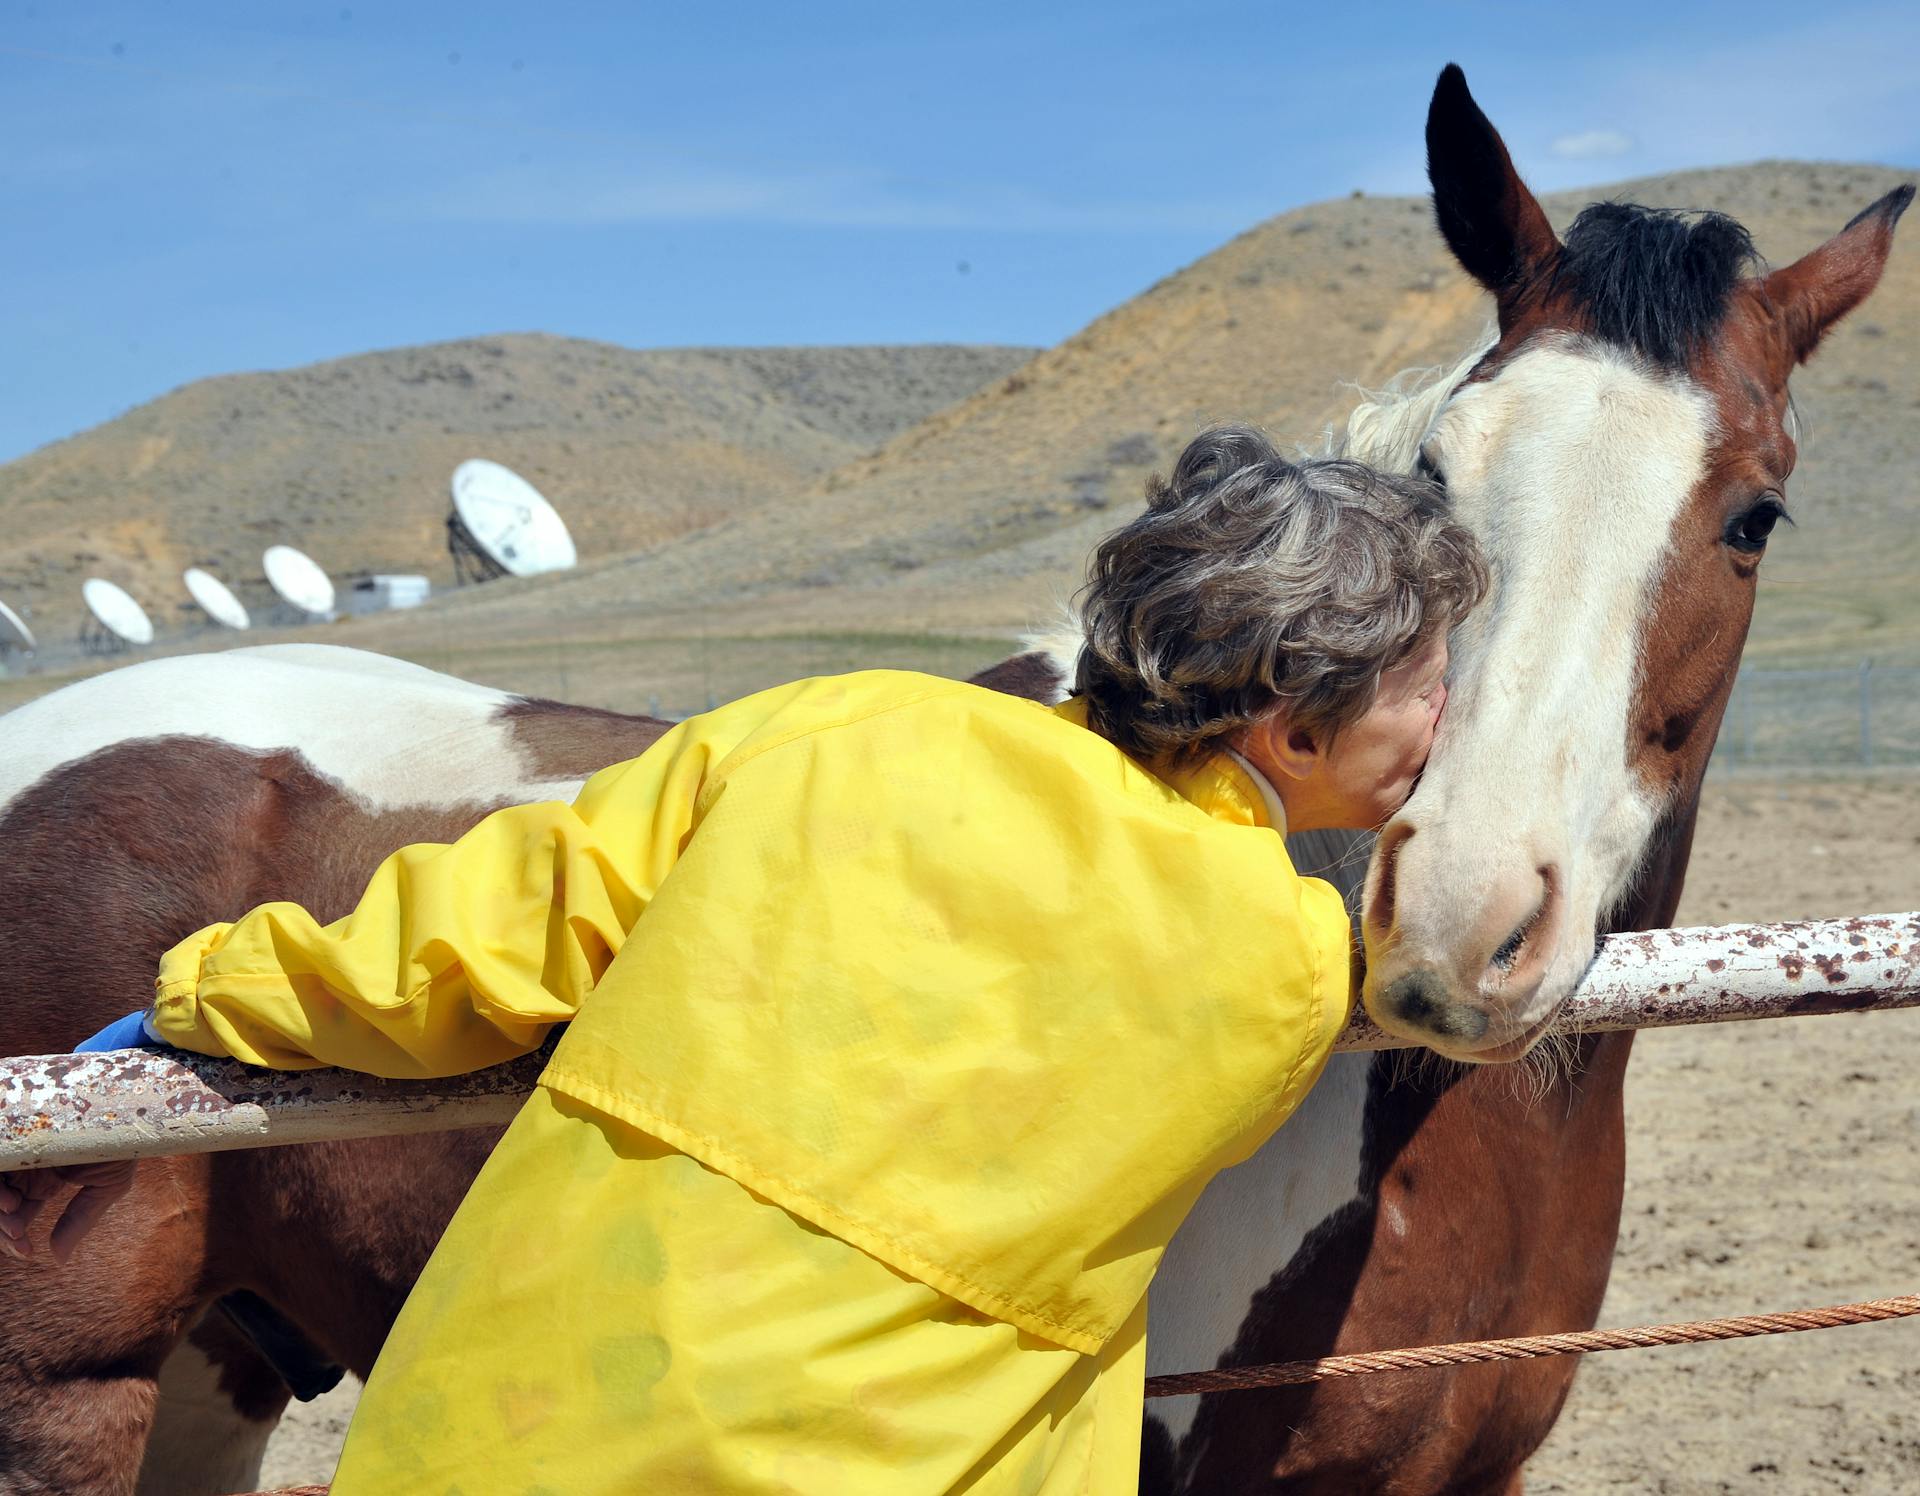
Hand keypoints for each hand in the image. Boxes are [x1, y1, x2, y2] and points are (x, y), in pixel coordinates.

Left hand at [0, 1011, 165, 1261]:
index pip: (14, 1216)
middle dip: (2, 1229)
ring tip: (15, 1222)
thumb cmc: (121, 1140)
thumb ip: (80, 1220)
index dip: (12, 1238)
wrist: (131, 1101)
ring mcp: (14, 1149)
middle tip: (18, 1239)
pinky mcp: (12, 1132)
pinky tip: (11, 1202)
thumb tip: (57, 1260)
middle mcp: (22, 1166)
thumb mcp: (106, 1186)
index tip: (27, 1250)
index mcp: (39, 1180)